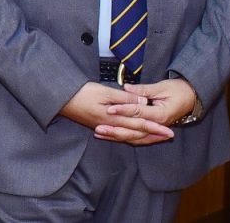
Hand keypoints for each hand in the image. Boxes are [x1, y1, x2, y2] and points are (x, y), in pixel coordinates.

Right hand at [60, 81, 174, 145]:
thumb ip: (124, 99)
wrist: (60, 99)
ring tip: (156, 138)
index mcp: (113, 117)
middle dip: (153, 135)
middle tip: (168, 136)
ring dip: (143, 137)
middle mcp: (110, 126)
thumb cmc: (81, 92)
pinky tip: (133, 135)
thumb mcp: (104, 91)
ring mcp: (104, 127)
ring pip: (128, 136)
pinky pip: (119, 135)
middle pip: (136, 133)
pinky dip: (130, 137)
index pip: (139, 124)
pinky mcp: (98, 125)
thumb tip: (143, 103)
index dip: (155, 127)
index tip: (169, 130)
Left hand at [106, 77, 195, 129]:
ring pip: (134, 136)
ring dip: (117, 136)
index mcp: (161, 114)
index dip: (123, 110)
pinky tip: (111, 136)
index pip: (138, 113)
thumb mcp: (161, 87)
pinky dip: (124, 137)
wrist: (192, 97)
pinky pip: (137, 137)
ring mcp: (155, 129)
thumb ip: (143, 90)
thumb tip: (127, 88)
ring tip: (100, 134)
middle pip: (133, 130)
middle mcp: (158, 125)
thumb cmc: (178, 90)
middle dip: (115, 129)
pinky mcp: (153, 130)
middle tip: (98, 128)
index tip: (109, 109)